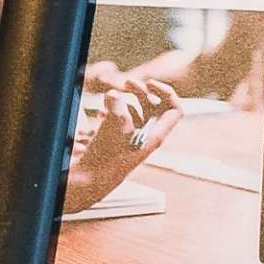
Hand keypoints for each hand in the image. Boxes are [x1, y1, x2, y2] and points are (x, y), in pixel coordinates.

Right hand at [66, 76, 181, 209]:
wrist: (88, 180)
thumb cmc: (105, 159)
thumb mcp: (114, 126)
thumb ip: (117, 104)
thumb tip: (113, 94)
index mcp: (155, 136)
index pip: (174, 110)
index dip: (165, 92)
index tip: (149, 84)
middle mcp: (146, 137)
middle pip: (155, 107)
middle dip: (142, 91)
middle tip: (127, 83)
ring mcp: (132, 139)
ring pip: (137, 112)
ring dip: (127, 100)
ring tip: (112, 95)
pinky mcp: (118, 141)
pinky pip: (122, 120)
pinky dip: (115, 110)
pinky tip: (102, 110)